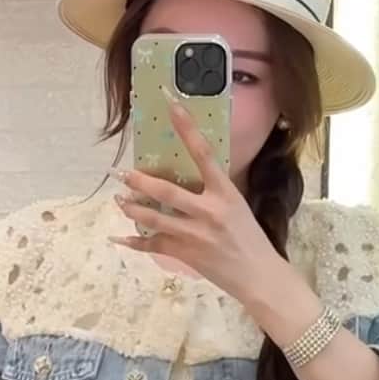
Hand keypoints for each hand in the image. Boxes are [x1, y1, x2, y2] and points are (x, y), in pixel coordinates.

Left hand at [115, 100, 286, 314]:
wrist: (258, 275)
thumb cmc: (248, 238)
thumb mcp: (236, 205)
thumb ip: (213, 191)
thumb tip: (187, 177)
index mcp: (225, 192)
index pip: (203, 152)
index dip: (186, 127)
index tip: (171, 104)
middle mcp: (209, 210)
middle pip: (166, 191)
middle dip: (139, 182)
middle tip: (121, 173)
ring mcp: (195, 234)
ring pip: (153, 218)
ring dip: (132, 208)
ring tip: (120, 200)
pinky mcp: (186, 254)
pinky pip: (152, 245)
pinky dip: (134, 243)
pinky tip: (120, 238)